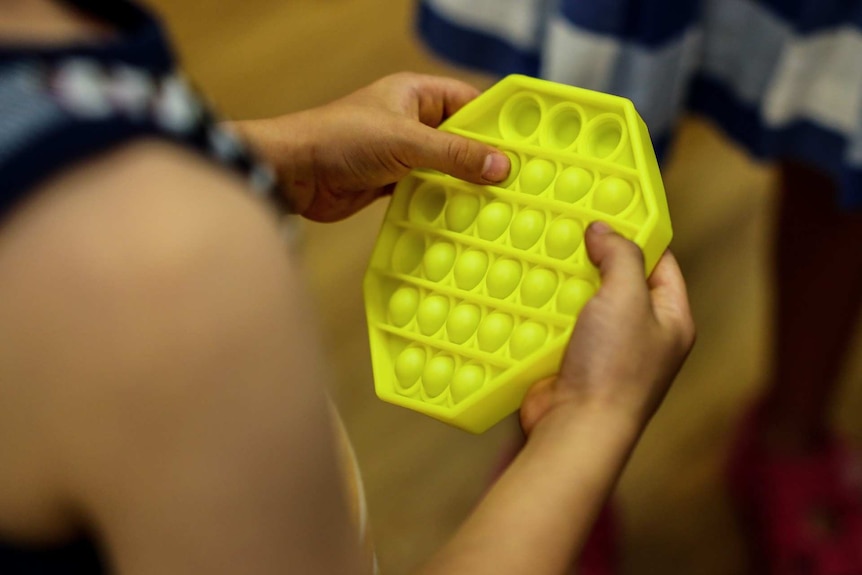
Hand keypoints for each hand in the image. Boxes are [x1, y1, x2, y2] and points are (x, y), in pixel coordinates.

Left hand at [234, 73, 510, 221]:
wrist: (292, 173)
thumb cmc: (341, 140)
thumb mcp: (405, 143)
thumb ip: (453, 153)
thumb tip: (500, 166)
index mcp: (415, 95)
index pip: (468, 103)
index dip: (496, 123)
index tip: (524, 147)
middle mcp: (409, 121)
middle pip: (458, 139)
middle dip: (481, 161)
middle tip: (515, 185)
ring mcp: (399, 153)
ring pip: (441, 169)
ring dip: (460, 187)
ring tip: (494, 207)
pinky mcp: (388, 182)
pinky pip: (423, 191)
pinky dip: (437, 203)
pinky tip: (459, 220)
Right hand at [520, 222, 695, 435]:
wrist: (576, 429)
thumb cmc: (613, 367)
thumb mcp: (626, 298)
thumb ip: (620, 257)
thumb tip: (603, 231)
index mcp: (671, 319)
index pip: (661, 263)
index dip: (637, 236)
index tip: (607, 211)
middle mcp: (642, 335)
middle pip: (619, 281)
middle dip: (594, 257)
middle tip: (567, 227)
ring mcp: (606, 351)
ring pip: (585, 302)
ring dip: (565, 282)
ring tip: (542, 251)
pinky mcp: (573, 363)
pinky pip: (560, 325)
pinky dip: (545, 308)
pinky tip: (526, 288)